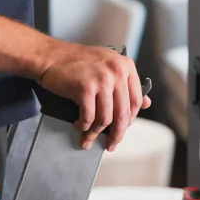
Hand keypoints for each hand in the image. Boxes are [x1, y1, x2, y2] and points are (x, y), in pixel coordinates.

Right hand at [37, 41, 151, 151]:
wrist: (52, 55)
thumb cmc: (78, 62)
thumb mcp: (107, 65)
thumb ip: (126, 83)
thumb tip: (147, 103)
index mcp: (125, 66)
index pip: (136, 101)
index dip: (130, 120)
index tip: (123, 129)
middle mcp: (116, 71)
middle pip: (122, 114)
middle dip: (116, 134)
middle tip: (110, 145)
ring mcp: (101, 79)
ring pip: (105, 119)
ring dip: (96, 133)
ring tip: (88, 138)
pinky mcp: (85, 88)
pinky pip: (89, 118)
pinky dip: (84, 126)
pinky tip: (79, 125)